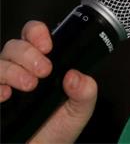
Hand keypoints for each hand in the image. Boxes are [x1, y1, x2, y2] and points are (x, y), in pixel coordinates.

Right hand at [0, 20, 97, 142]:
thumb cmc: (56, 131)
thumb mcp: (79, 110)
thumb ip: (85, 91)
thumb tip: (76, 76)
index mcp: (41, 63)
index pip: (33, 35)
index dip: (37, 33)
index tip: (48, 46)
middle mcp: (20, 69)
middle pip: (15, 45)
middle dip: (29, 53)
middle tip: (44, 70)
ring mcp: (5, 84)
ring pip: (0, 62)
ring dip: (14, 70)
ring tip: (30, 85)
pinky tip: (6, 95)